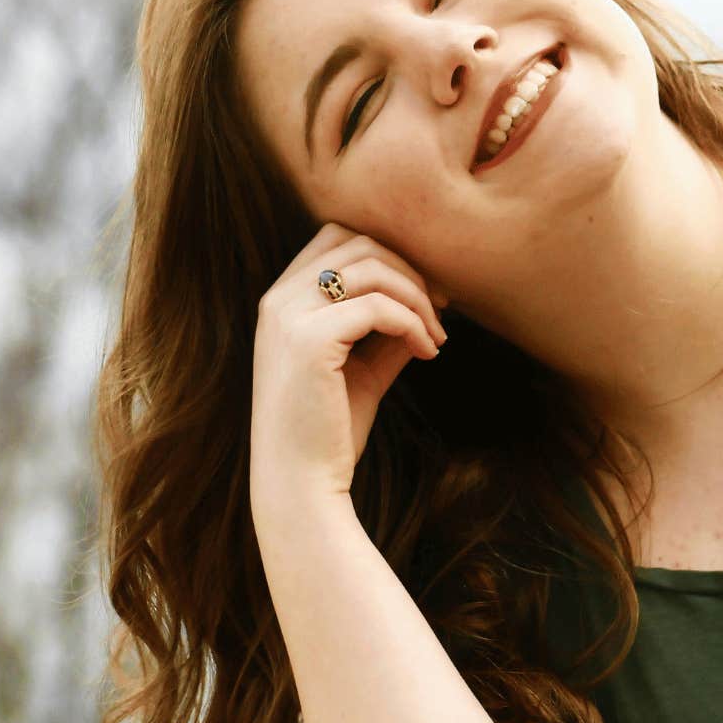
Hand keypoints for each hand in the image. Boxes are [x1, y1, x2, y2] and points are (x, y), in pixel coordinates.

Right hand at [249, 222, 448, 533]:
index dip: (391, 255)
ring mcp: (289, 316)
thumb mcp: (363, 368)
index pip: (338, 238)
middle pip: (359, 242)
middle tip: (443, 309)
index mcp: (283, 301)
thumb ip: (387, 331)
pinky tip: (428, 352)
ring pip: (372, 267)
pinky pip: (378, 306)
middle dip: (410, 270)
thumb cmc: (329, 431)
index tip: (428, 292)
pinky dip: (413, 323)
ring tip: (437, 336)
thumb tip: (429, 301)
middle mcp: (278, 299)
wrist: (300, 484)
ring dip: (417, 297)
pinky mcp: (308, 340)